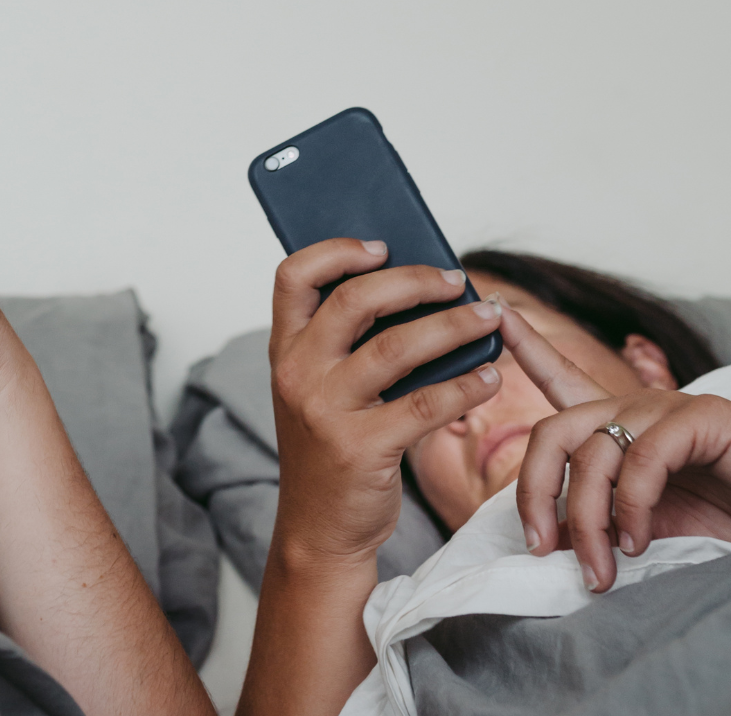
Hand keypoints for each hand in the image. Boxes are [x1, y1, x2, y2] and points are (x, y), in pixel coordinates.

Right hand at [269, 238, 504, 562]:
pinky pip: (427, 402)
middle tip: (456, 280)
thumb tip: (419, 294)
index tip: (382, 246)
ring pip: (399, 346)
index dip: (337, 250)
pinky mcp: (362, 447)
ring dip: (454, 325)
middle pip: (355, 299)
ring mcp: (326, 410)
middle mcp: (298, 375)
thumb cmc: (329, 452)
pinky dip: (468, 385)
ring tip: (489, 316)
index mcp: (285, 353)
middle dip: (415, 279)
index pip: (293, 277)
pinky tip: (490, 376)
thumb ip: (346, 347)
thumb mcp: (318, 392)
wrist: (317, 529)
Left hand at [509, 311, 730, 590]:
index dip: (528, 347)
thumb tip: (542, 539)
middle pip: (553, 431)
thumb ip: (591, 523)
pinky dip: (632, 507)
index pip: (561, 378)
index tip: (498, 314)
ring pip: (593, 454)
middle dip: (533, 492)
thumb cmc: (716, 523)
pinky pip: (643, 459)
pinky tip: (638, 542)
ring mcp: (670, 409)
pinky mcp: (705, 419)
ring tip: (599, 569)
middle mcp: (637, 408)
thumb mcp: (637, 526)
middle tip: (538, 546)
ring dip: (585, 521)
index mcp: (619, 426)